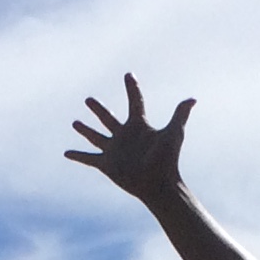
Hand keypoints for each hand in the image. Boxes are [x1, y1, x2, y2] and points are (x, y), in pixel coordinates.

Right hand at [65, 73, 193, 203]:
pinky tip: (66, 153)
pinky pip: (89, 158)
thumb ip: (180, 115)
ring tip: (75, 122)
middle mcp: (125, 136)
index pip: (135, 102)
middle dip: (98, 109)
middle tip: (88, 100)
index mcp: (139, 126)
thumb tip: (192, 99)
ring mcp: (114, 150)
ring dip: (85, 129)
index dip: (132, 88)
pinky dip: (77, 156)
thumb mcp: (174, 134)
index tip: (128, 74)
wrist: (158, 185)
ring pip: (96, 136)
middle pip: (108, 118)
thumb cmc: (167, 159)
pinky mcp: (107, 164)